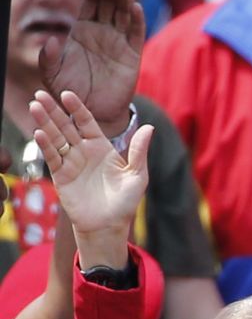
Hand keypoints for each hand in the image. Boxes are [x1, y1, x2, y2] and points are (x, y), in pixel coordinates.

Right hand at [30, 90, 152, 268]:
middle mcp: (84, 151)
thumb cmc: (125, 202)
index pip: (86, 121)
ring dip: (44, 123)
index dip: (77, 108)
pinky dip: (45, 145)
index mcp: (102, 147)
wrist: (109, 225)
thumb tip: (150, 127)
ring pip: (56, 138)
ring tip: (35, 106)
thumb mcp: (137, 175)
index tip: (66, 93)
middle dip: (54, 110)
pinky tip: (38, 132)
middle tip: (40, 93)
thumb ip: (139, 152)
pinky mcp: (61, 176)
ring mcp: (71, 163)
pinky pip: (52, 158)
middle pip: (66, 126)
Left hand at [39, 0, 144, 137]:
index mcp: (83, 31)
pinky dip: (137, 21)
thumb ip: (49, 57)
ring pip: (124, 14)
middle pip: (109, 3)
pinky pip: (136, 34)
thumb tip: (53, 40)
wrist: (92, 113)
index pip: (90, 2)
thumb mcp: (51, 74)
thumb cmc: (70, 93)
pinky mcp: (132, 57)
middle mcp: (103, 33)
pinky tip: (135, 8)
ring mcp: (119, 43)